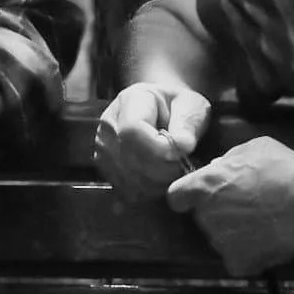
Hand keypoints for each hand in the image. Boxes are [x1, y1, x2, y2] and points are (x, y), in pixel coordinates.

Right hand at [96, 82, 212, 201]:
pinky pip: (128, 191)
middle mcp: (108, 126)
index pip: (132, 131)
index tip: (182, 152)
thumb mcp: (190, 105)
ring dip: (158, 183)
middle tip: (183, 165)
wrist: (162, 113)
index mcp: (128, 101)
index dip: (158, 148)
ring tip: (173, 171)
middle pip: (129, 158)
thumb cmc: (177, 107)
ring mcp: (103, 150)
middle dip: (163, 169)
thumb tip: (183, 146)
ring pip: (129, 179)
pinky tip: (162, 179)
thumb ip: (187, 123)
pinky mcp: (107, 171)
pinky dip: (150, 191)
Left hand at [167, 137, 293, 276]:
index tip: (201, 195)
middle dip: (219, 212)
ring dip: (235, 233)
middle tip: (248, 205)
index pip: (176, 196)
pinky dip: (250, 255)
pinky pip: (238, 259)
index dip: (188, 196)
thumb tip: (218, 168)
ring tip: (265, 222)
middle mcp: (205, 217)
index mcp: (204, 186)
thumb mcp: (255, 147)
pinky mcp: (238, 263)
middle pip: (203, 217)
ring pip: (221, 238)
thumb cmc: (284, 170)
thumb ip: (230, 159)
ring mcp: (220, 243)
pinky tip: (269, 242)